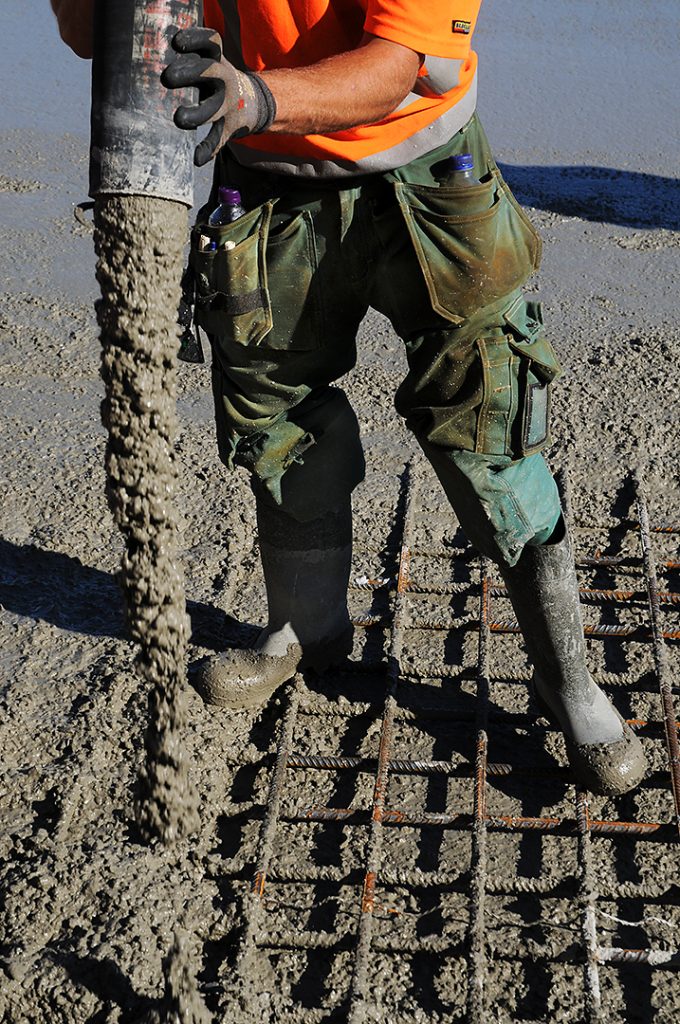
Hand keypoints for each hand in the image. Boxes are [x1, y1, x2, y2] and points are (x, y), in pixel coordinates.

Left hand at [161, 27, 275, 165]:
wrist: (251, 103)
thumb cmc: (215, 77)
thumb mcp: (209, 59)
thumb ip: (189, 53)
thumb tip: (158, 41)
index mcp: (217, 60)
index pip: (210, 43)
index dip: (195, 39)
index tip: (176, 42)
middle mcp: (223, 80)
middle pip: (209, 71)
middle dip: (190, 73)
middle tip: (167, 78)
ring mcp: (227, 105)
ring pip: (214, 108)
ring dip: (197, 114)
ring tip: (179, 119)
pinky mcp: (228, 127)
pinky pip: (218, 139)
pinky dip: (208, 149)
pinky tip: (197, 158)